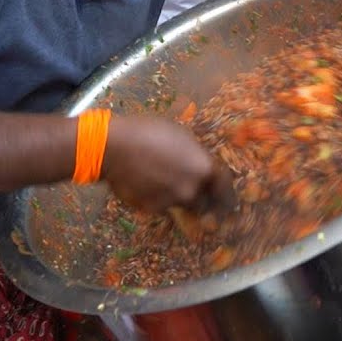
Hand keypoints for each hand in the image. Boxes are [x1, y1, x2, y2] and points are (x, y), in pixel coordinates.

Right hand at [103, 114, 233, 212]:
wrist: (114, 147)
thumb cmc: (148, 131)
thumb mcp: (180, 135)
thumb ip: (194, 155)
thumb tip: (197, 163)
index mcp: (204, 168)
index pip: (226, 188)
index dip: (227, 193)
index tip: (226, 197)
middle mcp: (192, 189)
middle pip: (206, 203)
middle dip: (203, 200)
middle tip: (195, 192)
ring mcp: (172, 202)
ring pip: (182, 205)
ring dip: (179, 199)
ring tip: (164, 184)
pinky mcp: (152, 209)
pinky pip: (161, 207)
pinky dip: (158, 200)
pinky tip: (146, 186)